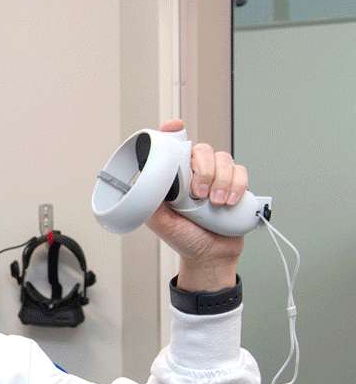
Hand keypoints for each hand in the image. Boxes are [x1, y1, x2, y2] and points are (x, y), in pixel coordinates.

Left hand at [145, 120, 245, 290]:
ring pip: (224, 159)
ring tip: (215, 204)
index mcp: (174, 178)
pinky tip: (229, 203)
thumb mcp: (161, 223)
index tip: (175, 128)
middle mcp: (195, 174)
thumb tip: (142, 187)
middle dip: (204, 170)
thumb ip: (151, 204)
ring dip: (221, 181)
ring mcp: (216, 178)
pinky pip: (240, 172)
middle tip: (199, 194)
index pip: (172, 148)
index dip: (172, 133)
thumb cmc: (185, 238)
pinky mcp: (235, 185)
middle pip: (202, 151)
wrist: (210, 256)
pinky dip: (237, 185)